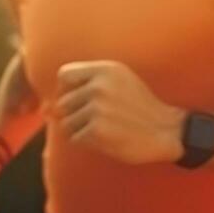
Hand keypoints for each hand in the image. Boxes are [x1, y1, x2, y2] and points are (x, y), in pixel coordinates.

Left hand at [55, 61, 185, 164]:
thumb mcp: (121, 82)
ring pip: (66, 124)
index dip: (67, 90)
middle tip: (99, 122)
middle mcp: (100, 85)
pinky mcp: (97, 131)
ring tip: (105, 130)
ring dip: (81, 131)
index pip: (64, 75)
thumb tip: (45, 107)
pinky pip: (75, 139)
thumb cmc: (142, 108)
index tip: (80, 102)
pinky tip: (108, 139)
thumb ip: (89, 84)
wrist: (168, 130)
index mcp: (106, 69)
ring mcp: (98, 108)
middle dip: (75, 116)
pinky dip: (88, 143)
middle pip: (63, 103)